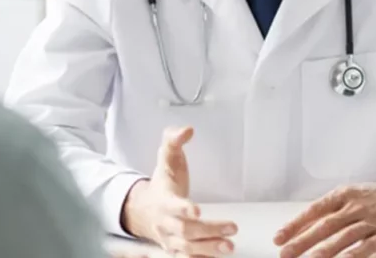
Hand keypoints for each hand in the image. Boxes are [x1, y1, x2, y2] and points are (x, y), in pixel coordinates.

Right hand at [120, 126, 238, 255]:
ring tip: (229, 247)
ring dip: (208, 248)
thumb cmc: (163, 183)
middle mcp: (165, 223)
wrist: (144, 208)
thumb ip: (174, 141)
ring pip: (187, 249)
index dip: (184, 209)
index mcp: (163, 200)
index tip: (197, 210)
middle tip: (231, 228)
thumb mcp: (166, 158)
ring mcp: (170, 239)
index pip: (173, 206)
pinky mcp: (176, 249)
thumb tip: (187, 129)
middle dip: (208, 231)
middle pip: (185, 231)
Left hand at [273, 179, 375, 257]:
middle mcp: (355, 206)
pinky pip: (368, 246)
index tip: (279, 238)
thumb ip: (329, 212)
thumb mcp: (350, 196)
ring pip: (344, 236)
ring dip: (325, 250)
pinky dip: (355, 255)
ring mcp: (371, 220)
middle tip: (286, 252)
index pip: (314, 210)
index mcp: (343, 195)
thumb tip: (301, 228)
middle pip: (325, 225)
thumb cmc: (374, 198)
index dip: (295, 225)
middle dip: (303, 241)